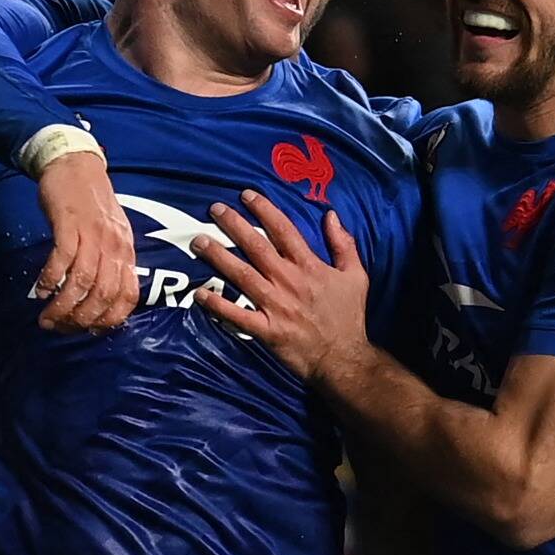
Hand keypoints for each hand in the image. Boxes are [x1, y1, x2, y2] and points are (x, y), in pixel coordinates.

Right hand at [33, 151, 136, 332]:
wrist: (76, 164)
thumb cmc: (92, 203)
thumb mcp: (112, 234)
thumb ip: (111, 262)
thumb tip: (101, 298)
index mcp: (126, 251)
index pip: (128, 296)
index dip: (110, 319)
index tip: (90, 330)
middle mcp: (114, 245)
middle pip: (104, 294)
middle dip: (82, 319)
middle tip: (62, 327)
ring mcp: (92, 234)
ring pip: (83, 281)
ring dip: (63, 306)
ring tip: (46, 319)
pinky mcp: (69, 223)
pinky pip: (62, 258)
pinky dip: (51, 279)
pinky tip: (40, 290)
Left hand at [190, 190, 372, 383]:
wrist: (344, 359)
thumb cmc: (349, 317)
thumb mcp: (356, 276)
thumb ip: (344, 244)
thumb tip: (331, 215)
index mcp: (309, 266)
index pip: (283, 230)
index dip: (264, 210)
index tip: (246, 195)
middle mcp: (289, 281)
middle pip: (256, 246)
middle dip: (234, 225)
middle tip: (214, 209)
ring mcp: (276, 306)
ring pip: (242, 275)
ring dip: (218, 257)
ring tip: (199, 241)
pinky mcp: (266, 330)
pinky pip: (237, 315)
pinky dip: (218, 305)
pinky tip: (200, 293)